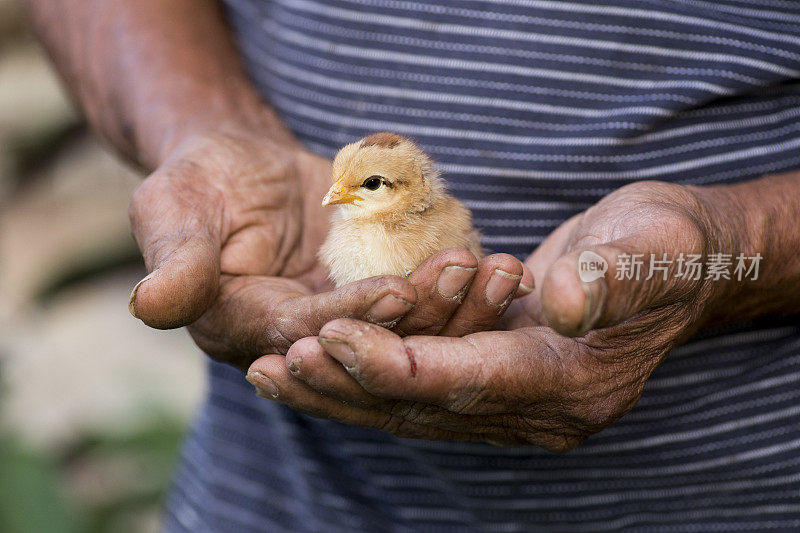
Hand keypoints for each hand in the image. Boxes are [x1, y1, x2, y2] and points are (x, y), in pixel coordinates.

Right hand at [128, 121, 532, 370]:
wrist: (249, 169)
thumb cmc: (203, 180)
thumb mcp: (175, 206)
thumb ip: (175, 258)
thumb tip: (150, 307)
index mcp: (244, 329)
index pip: (302, 332)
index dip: (349, 317)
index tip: (396, 294)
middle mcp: (301, 339)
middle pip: (366, 342)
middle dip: (419, 316)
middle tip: (462, 275)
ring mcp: (347, 321)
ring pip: (407, 329)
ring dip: (454, 304)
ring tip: (495, 269)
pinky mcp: (381, 298)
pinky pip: (427, 299)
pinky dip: (462, 286)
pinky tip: (501, 264)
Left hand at [247, 181, 736, 449]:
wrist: (678, 262)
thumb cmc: (666, 249)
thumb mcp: (650, 252)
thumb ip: (611, 281)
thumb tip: (564, 301)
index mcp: (570, 382)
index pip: (462, 382)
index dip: (389, 362)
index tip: (321, 335)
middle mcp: (537, 409)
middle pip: (423, 408)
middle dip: (344, 387)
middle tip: (271, 365)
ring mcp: (514, 401)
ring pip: (411, 408)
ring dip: (341, 390)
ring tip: (271, 372)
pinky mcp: (496, 379)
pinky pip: (419, 389)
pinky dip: (366, 377)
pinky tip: (318, 360)